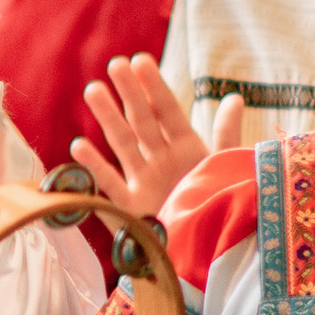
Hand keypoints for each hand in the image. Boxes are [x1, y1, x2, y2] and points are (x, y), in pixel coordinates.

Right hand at [68, 55, 221, 218]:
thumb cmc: (214, 209)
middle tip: (114, 64)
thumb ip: (227, 134)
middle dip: (128, 93)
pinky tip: (80, 146)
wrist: (203, 254)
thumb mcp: (225, 168)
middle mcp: (160, 161)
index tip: (139, 60)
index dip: (154, 86)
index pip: (166, 110)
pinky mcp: (128, 208)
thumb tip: (234, 96)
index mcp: (185, 149)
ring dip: (108, 118)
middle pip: (141, 121)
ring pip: (122, 144)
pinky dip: (95, 168)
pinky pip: (109, 184)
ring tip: (94, 90)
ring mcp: (142, 182)